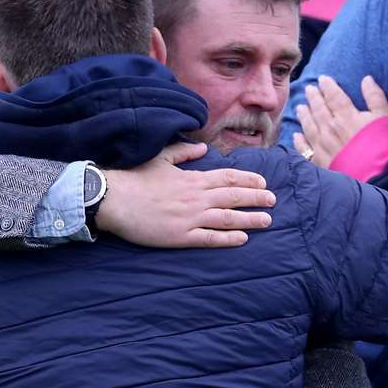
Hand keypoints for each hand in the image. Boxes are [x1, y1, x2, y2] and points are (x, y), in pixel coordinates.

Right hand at [99, 142, 275, 247]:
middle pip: (234, 197)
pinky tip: (242, 238)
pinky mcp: (180, 236)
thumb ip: (184, 153)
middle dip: (256, 198)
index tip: (263, 182)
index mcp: (193, 179)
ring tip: (267, 220)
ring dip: (250, 219)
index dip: (248, 180)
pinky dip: (228, 238)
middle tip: (273, 200)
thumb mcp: (162, 158)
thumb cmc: (136, 178)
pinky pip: (210, 238)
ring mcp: (190, 218)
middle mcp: (196, 198)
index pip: (228, 177)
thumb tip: (203, 148)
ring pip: (228, 218)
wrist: (114, 199)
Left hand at [293, 75, 387, 167]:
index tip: (322, 79)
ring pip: (309, 126)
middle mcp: (330, 129)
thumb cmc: (384, 148)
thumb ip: (375, 97)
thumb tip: (367, 79)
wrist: (377, 178)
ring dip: (304, 115)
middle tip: (308, 89)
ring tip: (300, 107)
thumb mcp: (384, 118)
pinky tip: (296, 135)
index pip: (334, 96)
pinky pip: (304, 149)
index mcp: (346, 116)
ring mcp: (322, 146)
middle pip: (318, 109)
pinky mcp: (319, 162)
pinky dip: (299, 141)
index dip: (328, 86)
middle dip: (313, 97)